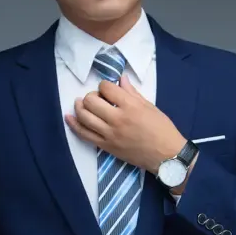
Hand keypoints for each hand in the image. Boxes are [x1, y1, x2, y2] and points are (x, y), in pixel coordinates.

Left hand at [65, 75, 186, 174]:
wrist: (166, 155)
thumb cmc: (162, 129)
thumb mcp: (150, 107)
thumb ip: (132, 93)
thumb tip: (121, 79)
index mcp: (130, 106)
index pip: (106, 88)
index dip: (104, 86)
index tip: (108, 90)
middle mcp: (117, 119)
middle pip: (91, 101)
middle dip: (91, 95)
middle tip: (97, 98)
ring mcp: (109, 134)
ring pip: (84, 116)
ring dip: (80, 107)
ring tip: (81, 104)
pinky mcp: (106, 146)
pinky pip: (84, 134)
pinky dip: (73, 124)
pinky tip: (69, 117)